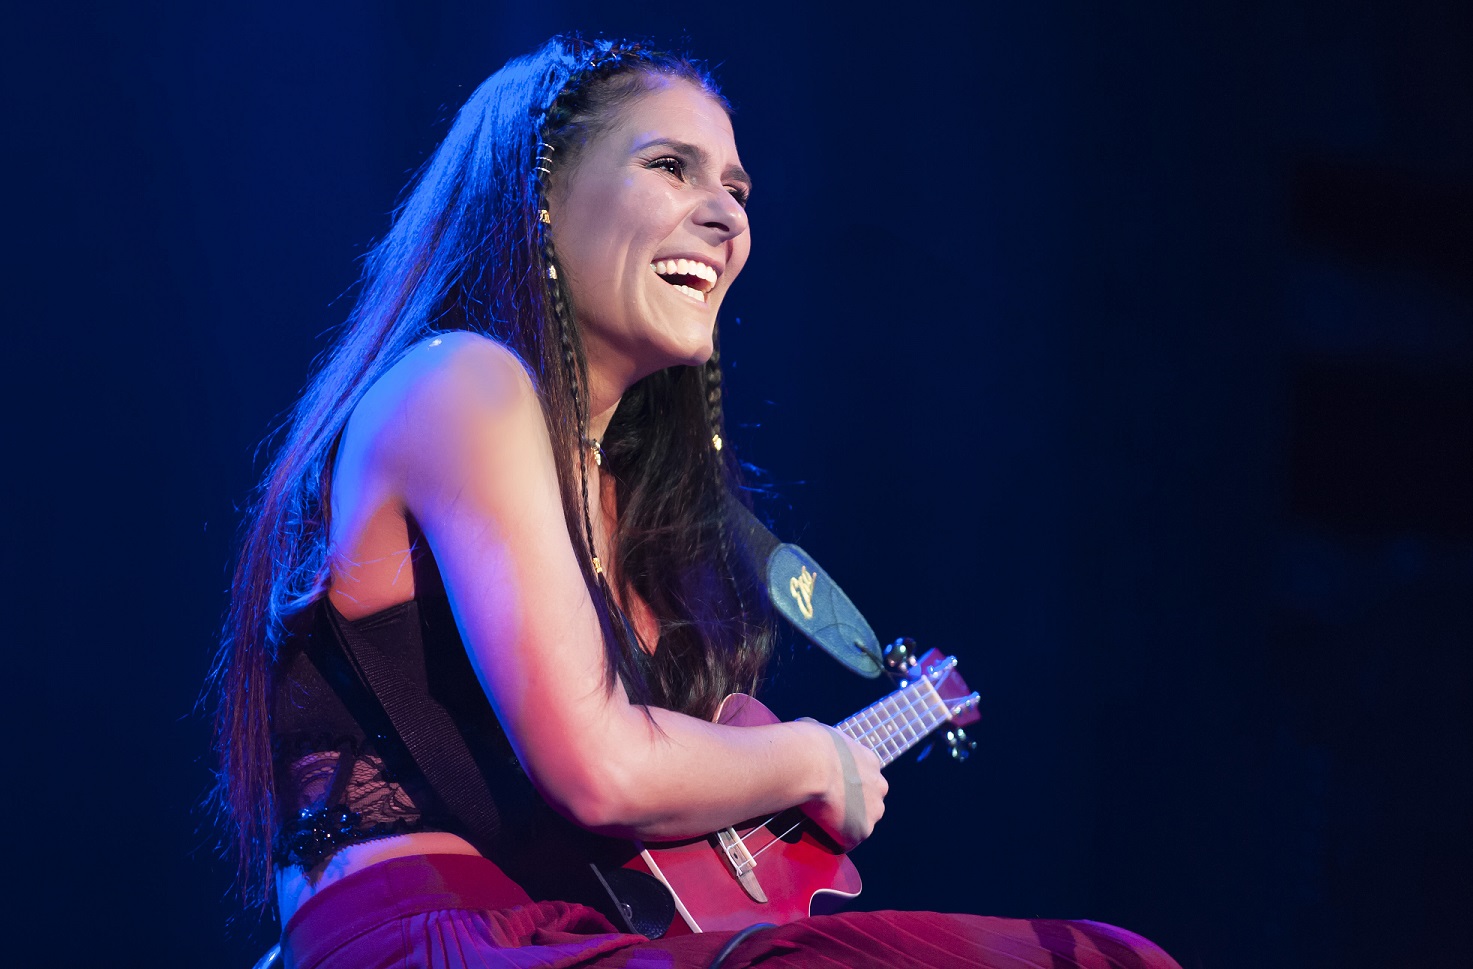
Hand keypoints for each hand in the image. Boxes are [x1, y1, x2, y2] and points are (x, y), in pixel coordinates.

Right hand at [796, 719, 887, 851]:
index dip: (846, 784)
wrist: (809, 764)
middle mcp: (879, 785)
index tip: (830, 786)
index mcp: (870, 760)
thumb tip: (805, 734)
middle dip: (851, 805)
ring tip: (818, 822)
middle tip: (824, 806)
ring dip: (843, 823)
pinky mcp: (861, 831)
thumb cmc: (808, 744)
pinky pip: (847, 840)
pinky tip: (816, 832)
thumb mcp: (817, 730)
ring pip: (860, 822)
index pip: (864, 777)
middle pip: (869, 801)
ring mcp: (873, 809)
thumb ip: (819, 739)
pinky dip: (833, 839)